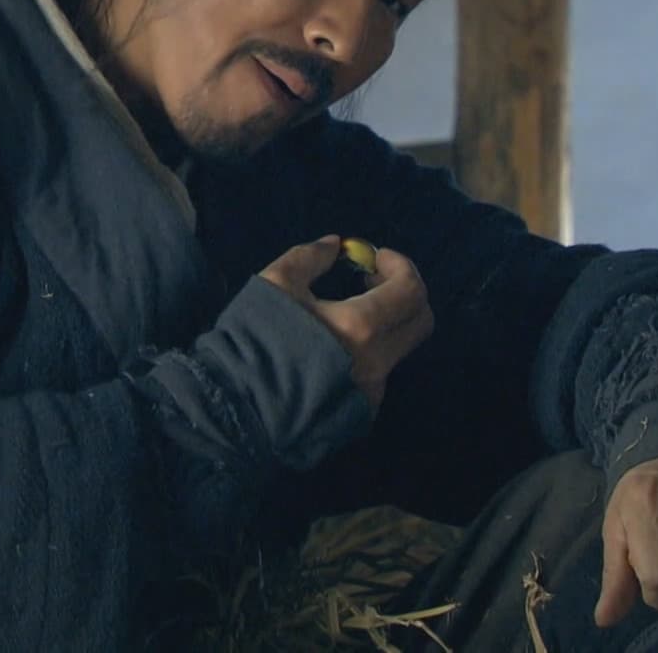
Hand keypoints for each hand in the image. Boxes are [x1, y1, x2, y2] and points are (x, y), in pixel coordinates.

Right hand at [261, 235, 433, 408]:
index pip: (411, 290)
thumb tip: (335, 245)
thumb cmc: (253, 342)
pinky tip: (335, 346)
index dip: (400, 265)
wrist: (236, 410)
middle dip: (405, 292)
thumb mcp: (275, 284)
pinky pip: (380, 371)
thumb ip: (310, 257)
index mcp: (360, 327)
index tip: (374, 257)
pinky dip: (370, 349)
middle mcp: (377, 362)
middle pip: (421, 321)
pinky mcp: (361, 411)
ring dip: (386, 321)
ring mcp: (372, 391)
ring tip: (348, 311)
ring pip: (400, 347)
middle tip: (370, 280)